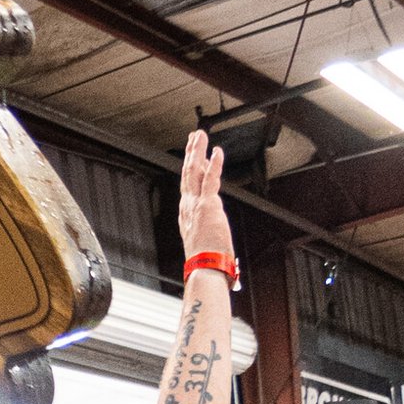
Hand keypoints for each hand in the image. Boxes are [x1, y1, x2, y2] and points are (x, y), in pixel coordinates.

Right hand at [176, 128, 232, 272]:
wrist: (204, 267)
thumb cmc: (206, 259)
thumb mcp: (204, 242)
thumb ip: (207, 233)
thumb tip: (215, 235)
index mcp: (187, 214)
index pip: (188, 186)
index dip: (191, 169)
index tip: (194, 157)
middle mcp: (188, 206)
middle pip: (187, 173)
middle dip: (190, 153)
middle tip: (194, 138)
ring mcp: (196, 204)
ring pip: (194, 171)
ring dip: (197, 151)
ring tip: (200, 136)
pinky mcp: (208, 205)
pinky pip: (210, 179)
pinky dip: (214, 164)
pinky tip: (216, 151)